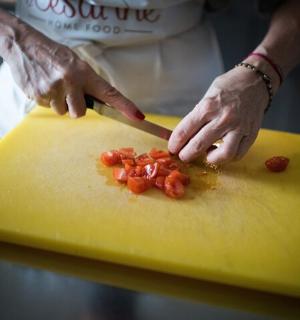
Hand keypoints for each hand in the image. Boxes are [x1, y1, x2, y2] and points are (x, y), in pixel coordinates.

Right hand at [4, 23, 143, 119]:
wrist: (24, 45)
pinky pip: (49, 108)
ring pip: (63, 112)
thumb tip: (102, 103)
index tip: (138, 116)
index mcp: (84, 72)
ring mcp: (53, 90)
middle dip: (75, 106)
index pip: (109, 93)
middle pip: (79, 113)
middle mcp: (70, 82)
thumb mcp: (77, 64)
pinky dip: (48, 101)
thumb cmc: (55, 55)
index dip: (124, 106)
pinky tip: (44, 86)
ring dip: (60, 103)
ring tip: (53, 85)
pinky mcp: (38, 96)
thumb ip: (89, 84)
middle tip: (67, 91)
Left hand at [168, 66, 270, 163]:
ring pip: (223, 155)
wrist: (257, 81)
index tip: (172, 148)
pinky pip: (238, 154)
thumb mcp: (207, 95)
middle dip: (186, 154)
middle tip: (183, 155)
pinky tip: (221, 151)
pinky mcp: (251, 134)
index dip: (175, 143)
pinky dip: (227, 158)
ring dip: (210, 159)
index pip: (185, 130)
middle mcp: (224, 118)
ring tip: (206, 154)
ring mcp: (239, 128)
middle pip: (198, 145)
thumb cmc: (229, 87)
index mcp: (208, 106)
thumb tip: (183, 135)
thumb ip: (197, 116)